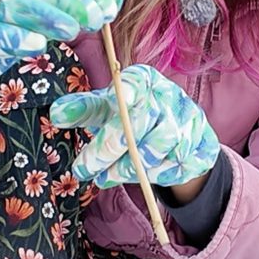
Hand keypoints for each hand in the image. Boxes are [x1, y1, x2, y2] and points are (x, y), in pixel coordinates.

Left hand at [49, 64, 219, 188]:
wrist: (180, 133)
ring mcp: (190, 122)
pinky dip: (154, 176)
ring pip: (157, 149)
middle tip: (84, 171)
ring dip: (128, 168)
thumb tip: (56, 114)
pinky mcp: (202, 147)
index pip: (135, 83)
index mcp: (145, 81)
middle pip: (140, 123)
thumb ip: (83, 110)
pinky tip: (139, 177)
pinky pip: (175, 167)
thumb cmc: (134, 116)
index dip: (125, 94)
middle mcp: (170, 97)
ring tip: (107, 177)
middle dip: (108, 150)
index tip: (118, 101)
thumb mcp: (107, 108)